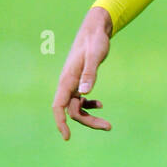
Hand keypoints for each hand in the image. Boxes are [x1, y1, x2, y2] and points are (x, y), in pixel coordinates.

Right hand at [52, 6, 113, 140]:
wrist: (95, 29)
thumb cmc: (95, 41)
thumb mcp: (95, 56)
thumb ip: (90, 73)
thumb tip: (85, 92)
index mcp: (67, 80)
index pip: (58, 106)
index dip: (61, 122)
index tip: (67, 137)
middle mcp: (67, 84)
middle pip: (72, 111)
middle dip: (88, 122)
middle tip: (108, 127)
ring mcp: (73, 83)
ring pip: (77, 108)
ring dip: (90, 117)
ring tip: (108, 125)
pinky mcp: (79, 81)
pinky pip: (81, 100)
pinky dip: (89, 105)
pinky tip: (100, 104)